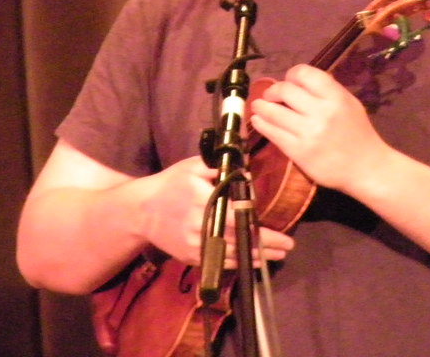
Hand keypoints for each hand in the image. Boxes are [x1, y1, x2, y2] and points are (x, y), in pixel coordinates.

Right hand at [136, 156, 292, 267]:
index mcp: (204, 201)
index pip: (238, 217)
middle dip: (265, 246)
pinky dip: (236, 264)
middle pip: (238, 239)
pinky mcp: (189, 257)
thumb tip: (246, 169)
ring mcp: (194, 245)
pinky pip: (217, 262)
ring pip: (230, 255)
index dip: (259, 226)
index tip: (280, 231)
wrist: (141, 210)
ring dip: (255, 257)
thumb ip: (219, 167)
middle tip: (288, 247)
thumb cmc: (170, 183)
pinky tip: (252, 262)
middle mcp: (200, 225)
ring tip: (277, 256)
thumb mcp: (192, 166)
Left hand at [249, 64, 390, 192]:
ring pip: (275, 113)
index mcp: (336, 97)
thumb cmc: (358, 133)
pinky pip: (274, 134)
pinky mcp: (298, 152)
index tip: (288, 80)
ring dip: (261, 106)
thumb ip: (327, 90)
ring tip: (256, 105)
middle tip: (269, 95)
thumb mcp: (349, 103)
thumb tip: (298, 81)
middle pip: (286, 91)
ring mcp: (308, 133)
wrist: (366, 168)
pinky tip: (257, 120)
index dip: (291, 75)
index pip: (305, 74)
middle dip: (273, 91)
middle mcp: (321, 112)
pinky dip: (262, 124)